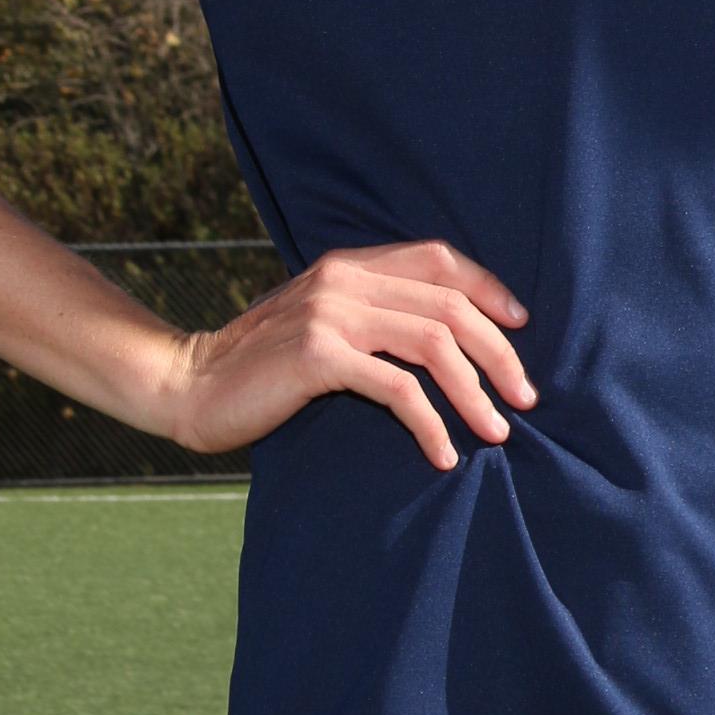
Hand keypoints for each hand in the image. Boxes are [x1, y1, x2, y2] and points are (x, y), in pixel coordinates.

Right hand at [152, 239, 536, 471]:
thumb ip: (368, 314)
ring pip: (434, 343)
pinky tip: (442, 455)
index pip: (439, 258)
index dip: (489, 289)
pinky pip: (397, 389)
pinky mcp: (318, 356)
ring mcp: (331, 314)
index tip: (521, 328)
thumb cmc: (262, 366)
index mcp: (349, 265)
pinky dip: (430, 424)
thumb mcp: (320, 323)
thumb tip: (445, 339)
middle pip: (450, 306)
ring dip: (475, 392)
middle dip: (498, 355)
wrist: (190, 384)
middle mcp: (344, 279)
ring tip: (497, 432)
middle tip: (524, 400)